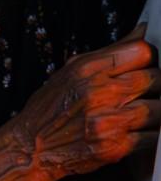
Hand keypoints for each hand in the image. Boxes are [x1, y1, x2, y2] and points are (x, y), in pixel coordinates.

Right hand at [2, 28, 160, 180]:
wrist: (32, 148)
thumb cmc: (51, 109)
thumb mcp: (72, 71)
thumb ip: (110, 53)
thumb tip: (142, 32)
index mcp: (88, 69)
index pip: (142, 52)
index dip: (150, 59)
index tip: (148, 65)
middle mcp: (99, 92)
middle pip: (156, 79)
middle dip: (156, 86)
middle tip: (145, 91)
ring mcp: (109, 120)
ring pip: (160, 109)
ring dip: (155, 112)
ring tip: (139, 113)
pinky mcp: (116, 146)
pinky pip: (153, 137)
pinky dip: (150, 134)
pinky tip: (136, 131)